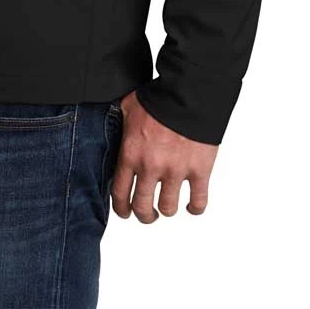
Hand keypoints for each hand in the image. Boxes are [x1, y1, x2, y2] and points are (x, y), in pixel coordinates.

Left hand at [109, 92, 217, 222]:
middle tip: (148, 214)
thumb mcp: (128, 107)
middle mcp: (151, 167)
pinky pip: (198, 202)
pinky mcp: (199, 171)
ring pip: (169, 208)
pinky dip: (195, 208)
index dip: (122, 208)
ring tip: (168, 205)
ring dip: (167, 209)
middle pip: (143, 207)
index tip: (125, 212)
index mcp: (131, 154)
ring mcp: (176, 171)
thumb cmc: (158, 98)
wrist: (188, 93)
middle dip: (144, 215)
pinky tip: (191, 206)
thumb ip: (119, 122)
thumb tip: (110, 122)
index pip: (120, 193)